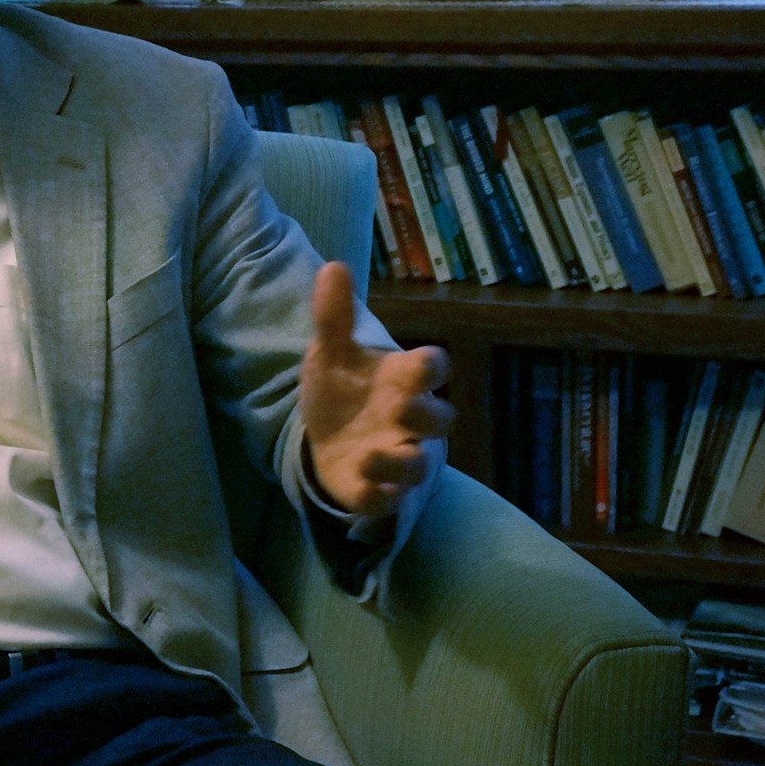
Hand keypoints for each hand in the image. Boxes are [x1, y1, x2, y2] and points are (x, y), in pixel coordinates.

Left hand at [299, 262, 453, 515]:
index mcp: (401, 379)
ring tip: (368, 454)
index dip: (432, 367)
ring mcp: (395, 455)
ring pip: (418, 466)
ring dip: (400, 462)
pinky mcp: (375, 489)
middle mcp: (407, 419)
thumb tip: (332, 266)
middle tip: (400, 407)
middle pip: (440, 420)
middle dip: (426, 416)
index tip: (422, 365)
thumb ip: (334, 316)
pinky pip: (387, 499)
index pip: (433, 368)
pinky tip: (362, 485)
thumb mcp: (331, 351)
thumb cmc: (342, 387)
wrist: (324, 433)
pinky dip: (379, 495)